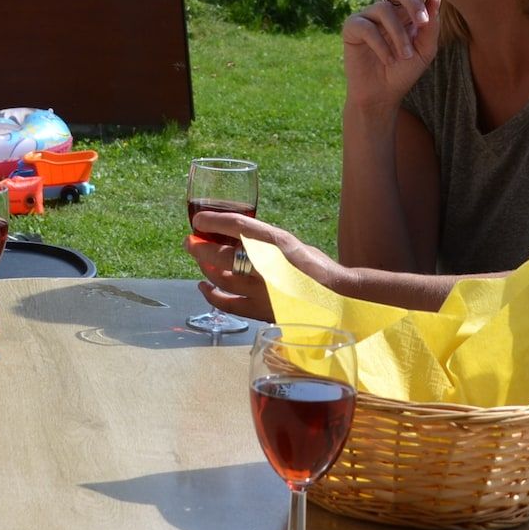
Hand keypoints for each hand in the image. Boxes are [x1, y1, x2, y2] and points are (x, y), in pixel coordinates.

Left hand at [188, 208, 346, 319]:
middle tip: (190, 241)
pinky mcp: (260, 310)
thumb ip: (264, 242)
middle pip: (221, 254)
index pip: (237, 226)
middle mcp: (267, 265)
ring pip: (221, 277)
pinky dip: (211, 294)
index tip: (198, 219)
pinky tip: (203, 286)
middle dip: (200, 246)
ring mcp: (262, 290)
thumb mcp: (289, 244)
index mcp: (278, 242)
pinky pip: (227, 303)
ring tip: (198, 259)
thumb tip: (235, 240)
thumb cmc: (315, 269)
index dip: (213, 221)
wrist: (338, 299)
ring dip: (204, 267)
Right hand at [342, 0, 441, 113]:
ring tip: (405, 56)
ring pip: (384, 10)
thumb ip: (431, 25)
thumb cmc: (404, 70)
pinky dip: (381, 45)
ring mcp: (368, 16)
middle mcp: (387, 8)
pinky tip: (388, 60)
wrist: (383, 94)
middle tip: (422, 23)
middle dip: (412, 1)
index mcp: (406, 9)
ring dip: (399, 35)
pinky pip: (367, 27)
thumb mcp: (425, 49)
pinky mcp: (352, 27)